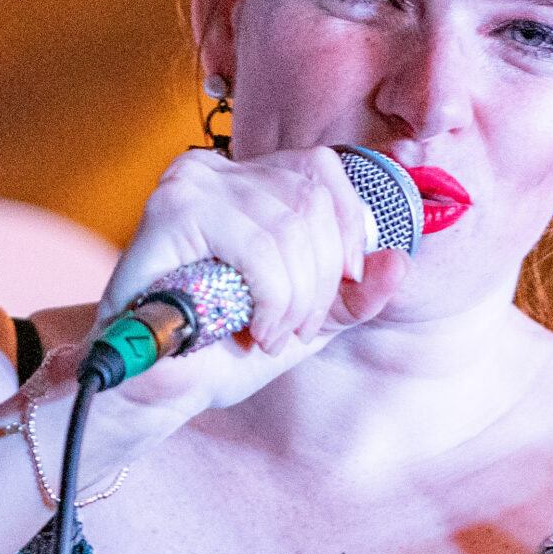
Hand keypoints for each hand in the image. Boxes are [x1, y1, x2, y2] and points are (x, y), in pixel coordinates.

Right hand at [90, 147, 406, 416]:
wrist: (153, 386)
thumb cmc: (220, 345)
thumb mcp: (306, 318)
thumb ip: (355, 294)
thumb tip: (400, 263)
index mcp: (244, 178)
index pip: (325, 171)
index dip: (349, 232)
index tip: (341, 287)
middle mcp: (214, 167)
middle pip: (313, 201)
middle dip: (323, 280)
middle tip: (296, 328)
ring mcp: (190, 183)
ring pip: (291, 228)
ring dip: (296, 299)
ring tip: (272, 334)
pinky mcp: (172, 211)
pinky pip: (259, 250)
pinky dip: (272, 299)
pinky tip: (256, 328)